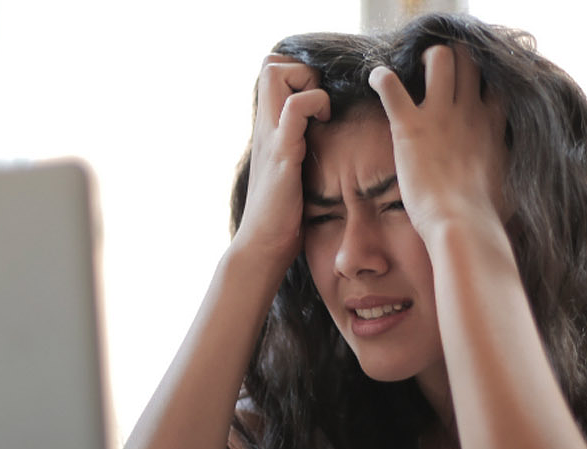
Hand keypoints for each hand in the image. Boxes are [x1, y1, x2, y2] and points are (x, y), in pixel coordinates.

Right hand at [231, 55, 330, 268]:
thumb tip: (322, 141)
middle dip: (301, 70)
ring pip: (276, 74)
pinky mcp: (282, 153)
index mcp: (268, 129)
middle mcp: (265, 126)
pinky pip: (294, 108)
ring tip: (321, 113)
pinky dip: (314, 104)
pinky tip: (323, 125)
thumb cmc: (282, 216)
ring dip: (307, 82)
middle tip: (320, 102)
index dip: (298, 73)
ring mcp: (271, 137)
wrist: (263, 246)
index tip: (319, 101)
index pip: (271, 70)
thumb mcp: (290, 172)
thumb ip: (298, 149)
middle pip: (270, 63)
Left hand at [368, 43, 507, 236]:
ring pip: (439, 57)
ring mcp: (439, 115)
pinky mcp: (410, 126)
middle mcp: (469, 111)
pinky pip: (390, 85)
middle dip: (455, 57)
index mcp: (492, 124)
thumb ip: (507, 166)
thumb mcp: (510, 184)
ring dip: (424, 59)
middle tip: (438, 72)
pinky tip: (376, 79)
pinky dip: (380, 77)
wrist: (462, 225)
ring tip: (414, 70)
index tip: (472, 84)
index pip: (496, 80)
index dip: (484, 75)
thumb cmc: (486, 215)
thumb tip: (511, 175)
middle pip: (469, 59)